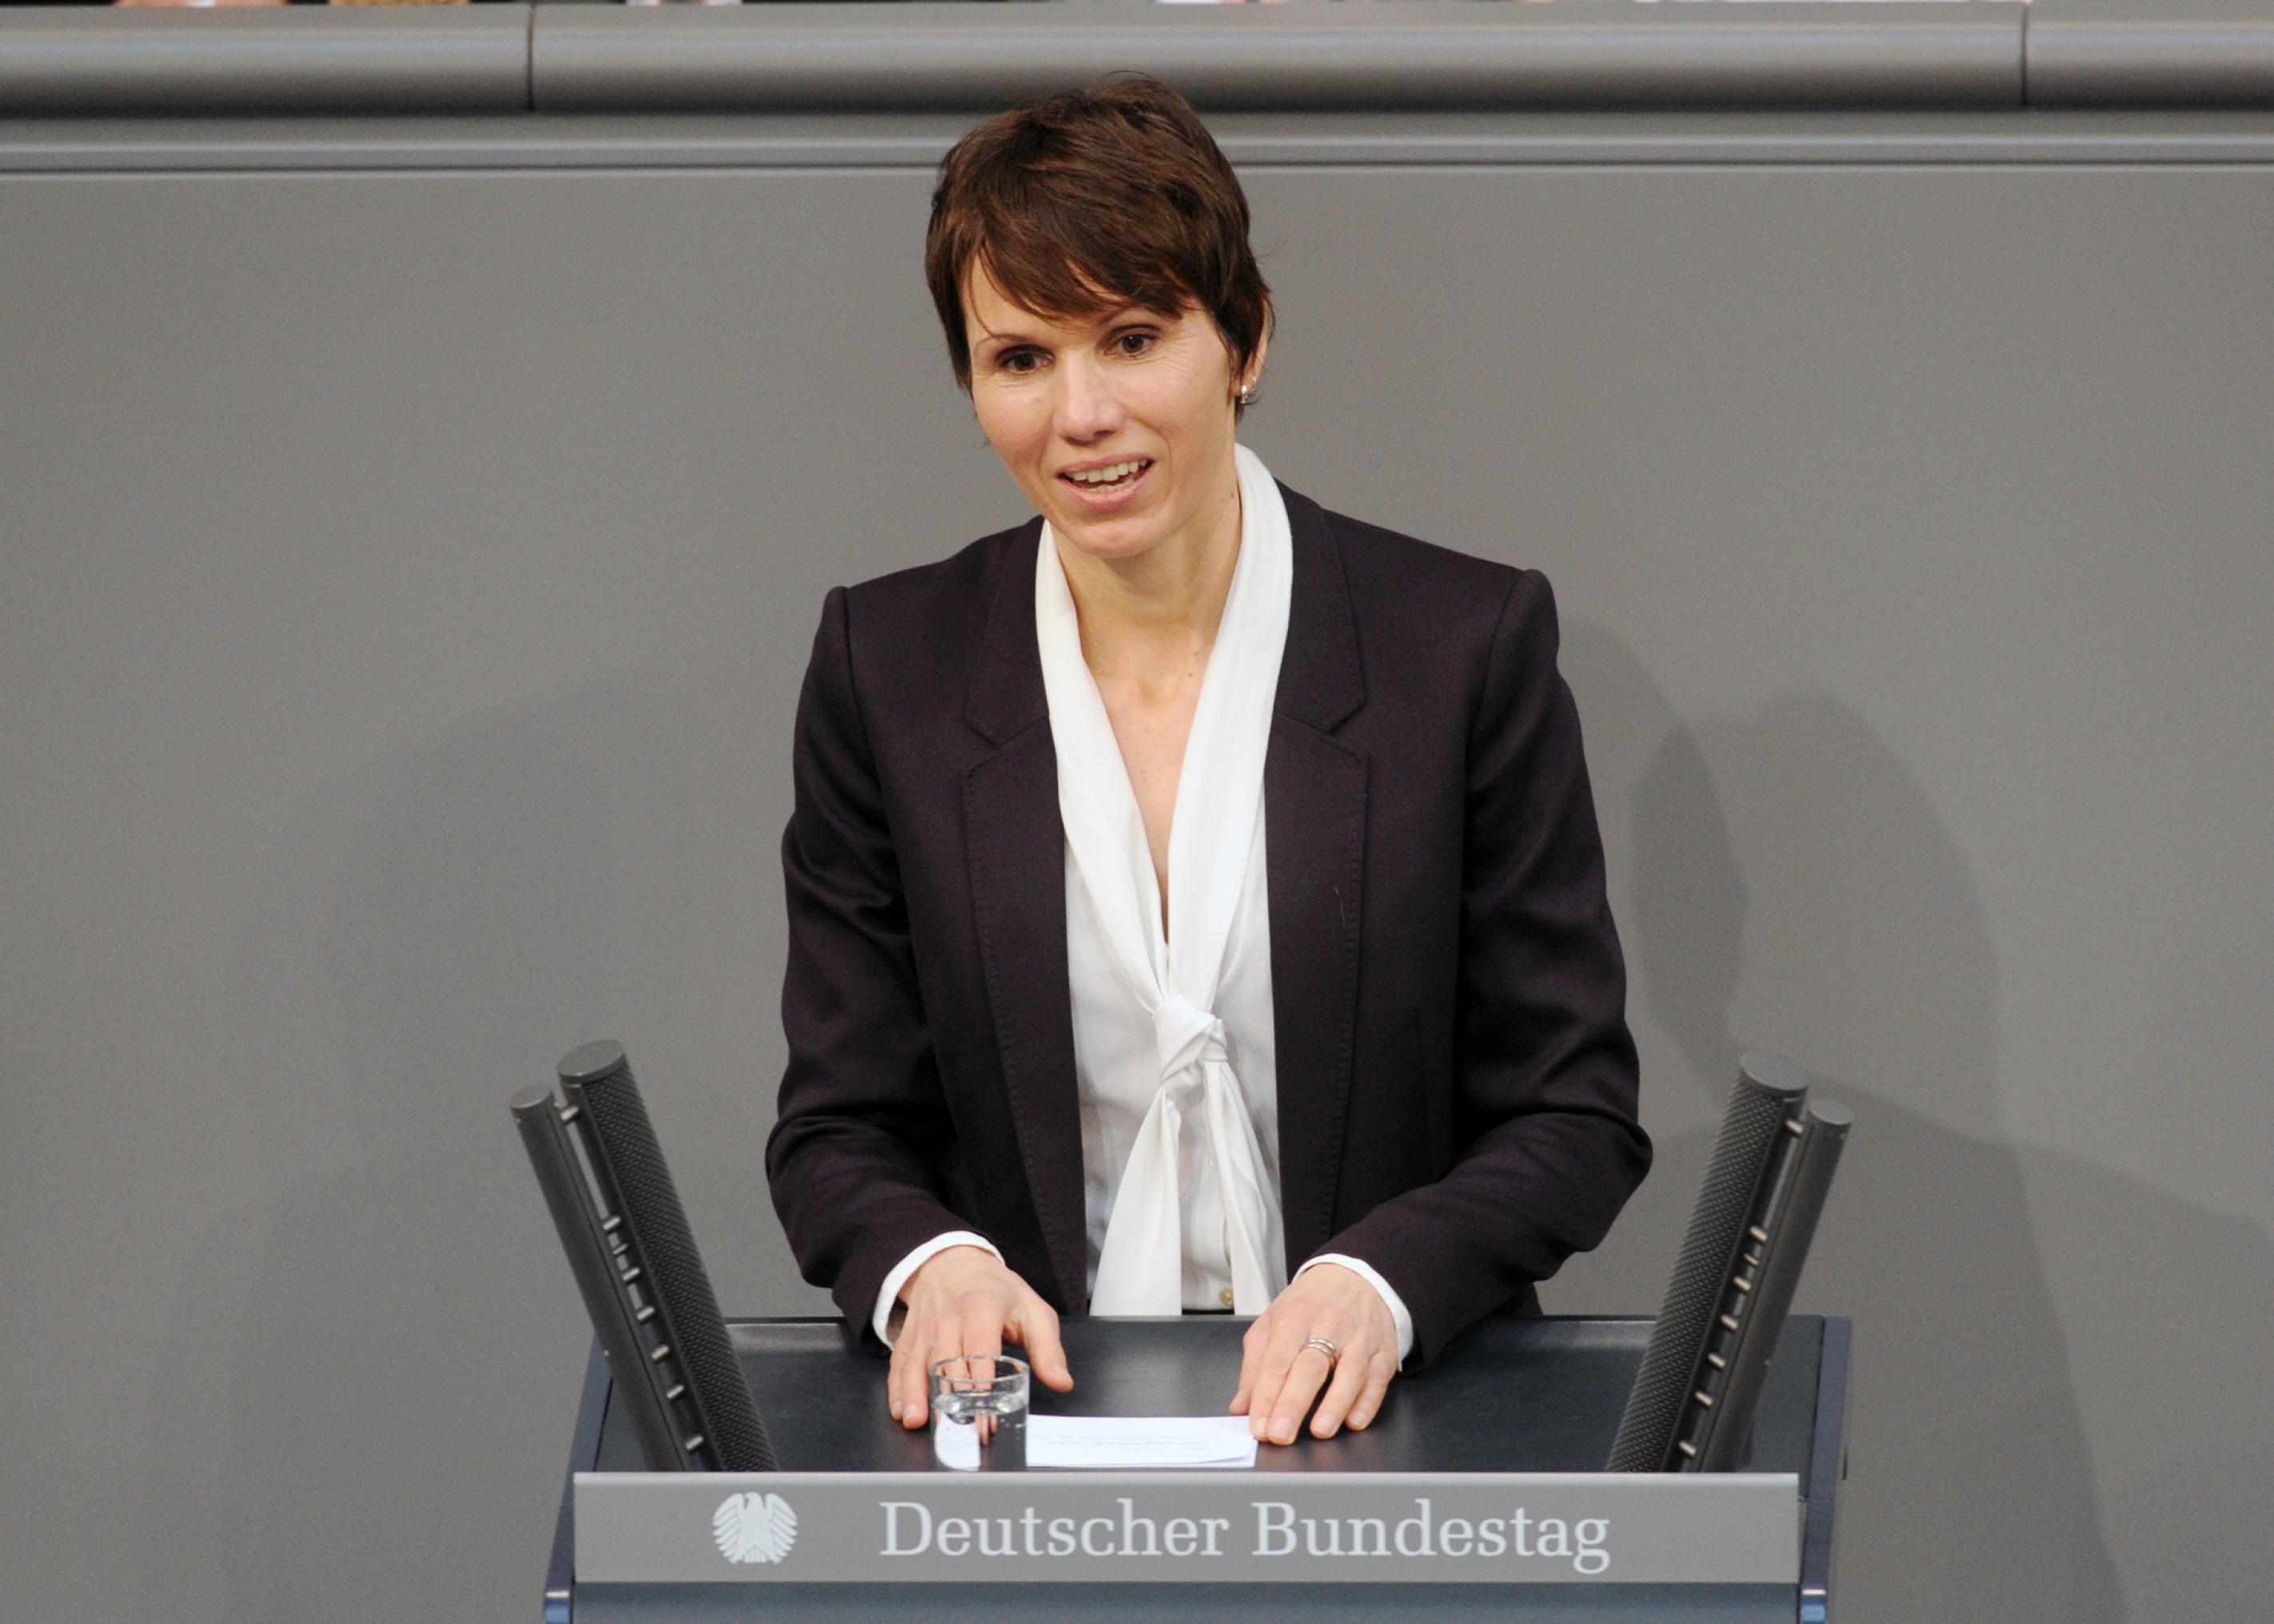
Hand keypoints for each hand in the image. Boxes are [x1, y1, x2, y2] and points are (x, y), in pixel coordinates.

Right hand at [888, 1246, 1072, 1429]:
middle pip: (946, 1363)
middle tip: (959, 1434)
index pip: (981, 1354)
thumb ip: (1048, 1348)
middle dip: (951, 1402)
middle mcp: (949, 1319)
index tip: (989, 1421)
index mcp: (981, 1309)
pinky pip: (900, 1363)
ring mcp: (926, 1328)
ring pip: (918, 1364)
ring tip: (916, 1422)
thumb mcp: (1032, 1309)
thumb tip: (1061, 1382)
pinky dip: (897, 1388)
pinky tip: (901, 1410)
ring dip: (915, 1394)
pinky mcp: (911, 1336)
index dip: (983, 1390)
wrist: (952, 1260)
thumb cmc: (995, 1289)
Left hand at [1230, 1263, 1398, 1443]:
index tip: (1259, 1426)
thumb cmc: (1309, 1305)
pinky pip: (1377, 1378)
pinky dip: (1368, 1402)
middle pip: (1310, 1367)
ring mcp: (1359, 1338)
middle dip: (1293, 1403)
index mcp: (1294, 1317)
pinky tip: (1355, 1421)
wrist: (1355, 1277)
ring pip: (1350, 1372)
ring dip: (1335, 1404)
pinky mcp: (1383, 1351)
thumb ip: (1255, 1365)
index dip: (1267, 1396)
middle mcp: (1329, 1325)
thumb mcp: (1273, 1322)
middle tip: (1280, 1435)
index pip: (1277, 1360)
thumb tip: (1241, 1406)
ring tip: (1320, 1431)